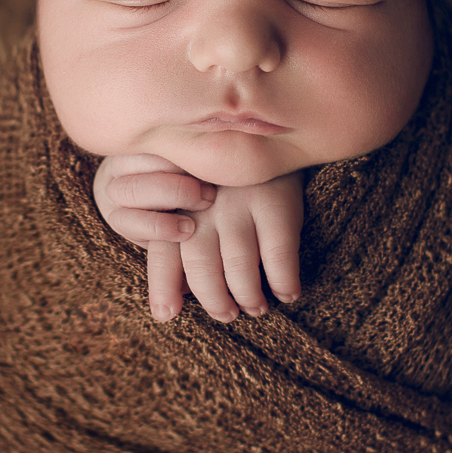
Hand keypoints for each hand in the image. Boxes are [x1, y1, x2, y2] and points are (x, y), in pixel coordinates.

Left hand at [92, 154, 303, 322]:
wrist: (268, 138)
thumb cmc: (226, 187)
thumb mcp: (195, 207)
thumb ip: (178, 247)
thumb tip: (166, 307)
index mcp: (178, 206)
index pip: (165, 252)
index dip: (163, 286)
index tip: (166, 314)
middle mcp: (205, 205)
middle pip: (201, 265)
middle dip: (214, 299)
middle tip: (227, 314)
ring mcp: (240, 202)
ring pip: (239, 266)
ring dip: (248, 296)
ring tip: (256, 308)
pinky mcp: (276, 202)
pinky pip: (279, 254)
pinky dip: (283, 282)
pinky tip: (288, 292)